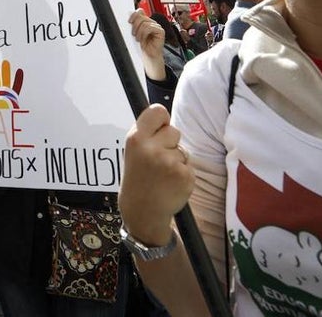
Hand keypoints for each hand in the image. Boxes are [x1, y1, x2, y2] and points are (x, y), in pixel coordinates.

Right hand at [118, 104, 193, 244]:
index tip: (160, 128)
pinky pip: (189, 165)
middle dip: (170, 143)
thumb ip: (146, 133)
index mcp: (136, 139)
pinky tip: (171, 183)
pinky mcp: (184, 175)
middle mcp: (152, 149)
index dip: (162, 119)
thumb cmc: (138, 178)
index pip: (157, 111)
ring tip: (163, 174)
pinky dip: (183, 173)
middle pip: (174, 130)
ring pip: (182, 149)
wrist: (142, 211)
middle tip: (158, 160)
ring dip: (176, 159)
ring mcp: (169, 163)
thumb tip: (163, 114)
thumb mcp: (132, 151)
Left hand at [128, 10, 165, 80]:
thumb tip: (129, 17)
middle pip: (141, 17)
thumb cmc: (142, 46)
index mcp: (145, 22)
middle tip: (133, 34)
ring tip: (138, 39)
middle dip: (135, 26)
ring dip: (139, 32)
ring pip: (144, 23)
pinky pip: (150, 27)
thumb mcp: (135, 34)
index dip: (134, 14)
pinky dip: (144, 34)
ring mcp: (156, 26)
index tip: (129, 21)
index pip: (140, 11)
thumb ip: (133, 25)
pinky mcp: (160, 31)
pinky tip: (143, 39)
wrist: (148, 57)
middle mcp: (151, 22)